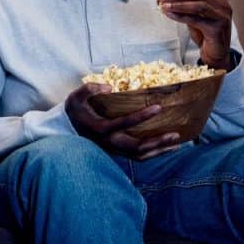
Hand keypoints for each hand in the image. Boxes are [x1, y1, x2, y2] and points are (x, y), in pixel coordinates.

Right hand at [65, 83, 181, 159]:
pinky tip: (167, 148)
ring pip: (140, 155)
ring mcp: (113, 150)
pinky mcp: (117, 152)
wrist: (66, 129)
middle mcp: (109, 142)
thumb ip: (90, 88)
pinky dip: (154, 153)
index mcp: (100, 128)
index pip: (123, 123)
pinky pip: (138, 156)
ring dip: (159, 150)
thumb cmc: (74, 110)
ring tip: (176, 142)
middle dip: (157, 141)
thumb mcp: (76, 96)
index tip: (158, 107)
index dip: (142, 116)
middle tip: (175, 133)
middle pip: (137, 146)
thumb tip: (110, 87)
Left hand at [156, 0, 232, 69]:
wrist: (216, 55)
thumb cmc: (205, 35)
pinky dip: (181, 16)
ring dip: (178, 5)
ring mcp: (222, 17)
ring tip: (164, 6)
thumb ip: (184, 8)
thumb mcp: (194, 18)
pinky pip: (196, 20)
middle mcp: (223, 6)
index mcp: (218, 0)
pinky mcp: (217, 29)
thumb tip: (165, 0)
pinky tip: (170, 15)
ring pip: (198, 6)